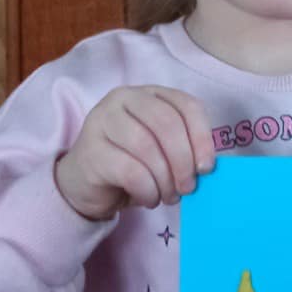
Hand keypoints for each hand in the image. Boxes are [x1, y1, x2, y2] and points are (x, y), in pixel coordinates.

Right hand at [55, 86, 215, 220]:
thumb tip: (207, 166)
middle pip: (167, 123)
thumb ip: (183, 147)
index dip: (202, 137)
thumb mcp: (161, 150)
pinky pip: (131, 171)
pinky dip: (148, 190)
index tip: (207, 168)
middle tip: (188, 187)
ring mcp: (102, 120)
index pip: (186, 105)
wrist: (84, 183)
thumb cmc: (130, 165)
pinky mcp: (91, 150)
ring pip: (147, 147)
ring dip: (165, 180)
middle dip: (184, 161)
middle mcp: (123, 98)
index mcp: (149, 93)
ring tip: (167, 196)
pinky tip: (149, 198)